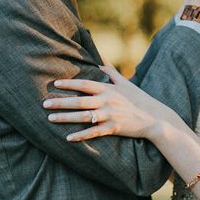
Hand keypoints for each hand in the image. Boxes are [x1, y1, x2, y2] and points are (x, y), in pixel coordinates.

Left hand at [43, 66, 173, 141]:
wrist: (155, 118)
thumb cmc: (139, 99)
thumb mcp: (126, 83)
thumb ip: (111, 72)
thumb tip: (100, 61)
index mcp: (109, 89)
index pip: (85, 84)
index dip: (70, 83)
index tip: (55, 83)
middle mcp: (108, 101)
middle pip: (80, 101)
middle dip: (61, 101)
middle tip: (44, 103)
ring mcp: (110, 115)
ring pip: (84, 117)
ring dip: (66, 118)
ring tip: (50, 118)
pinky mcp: (114, 129)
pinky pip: (94, 133)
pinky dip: (81, 135)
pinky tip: (68, 138)